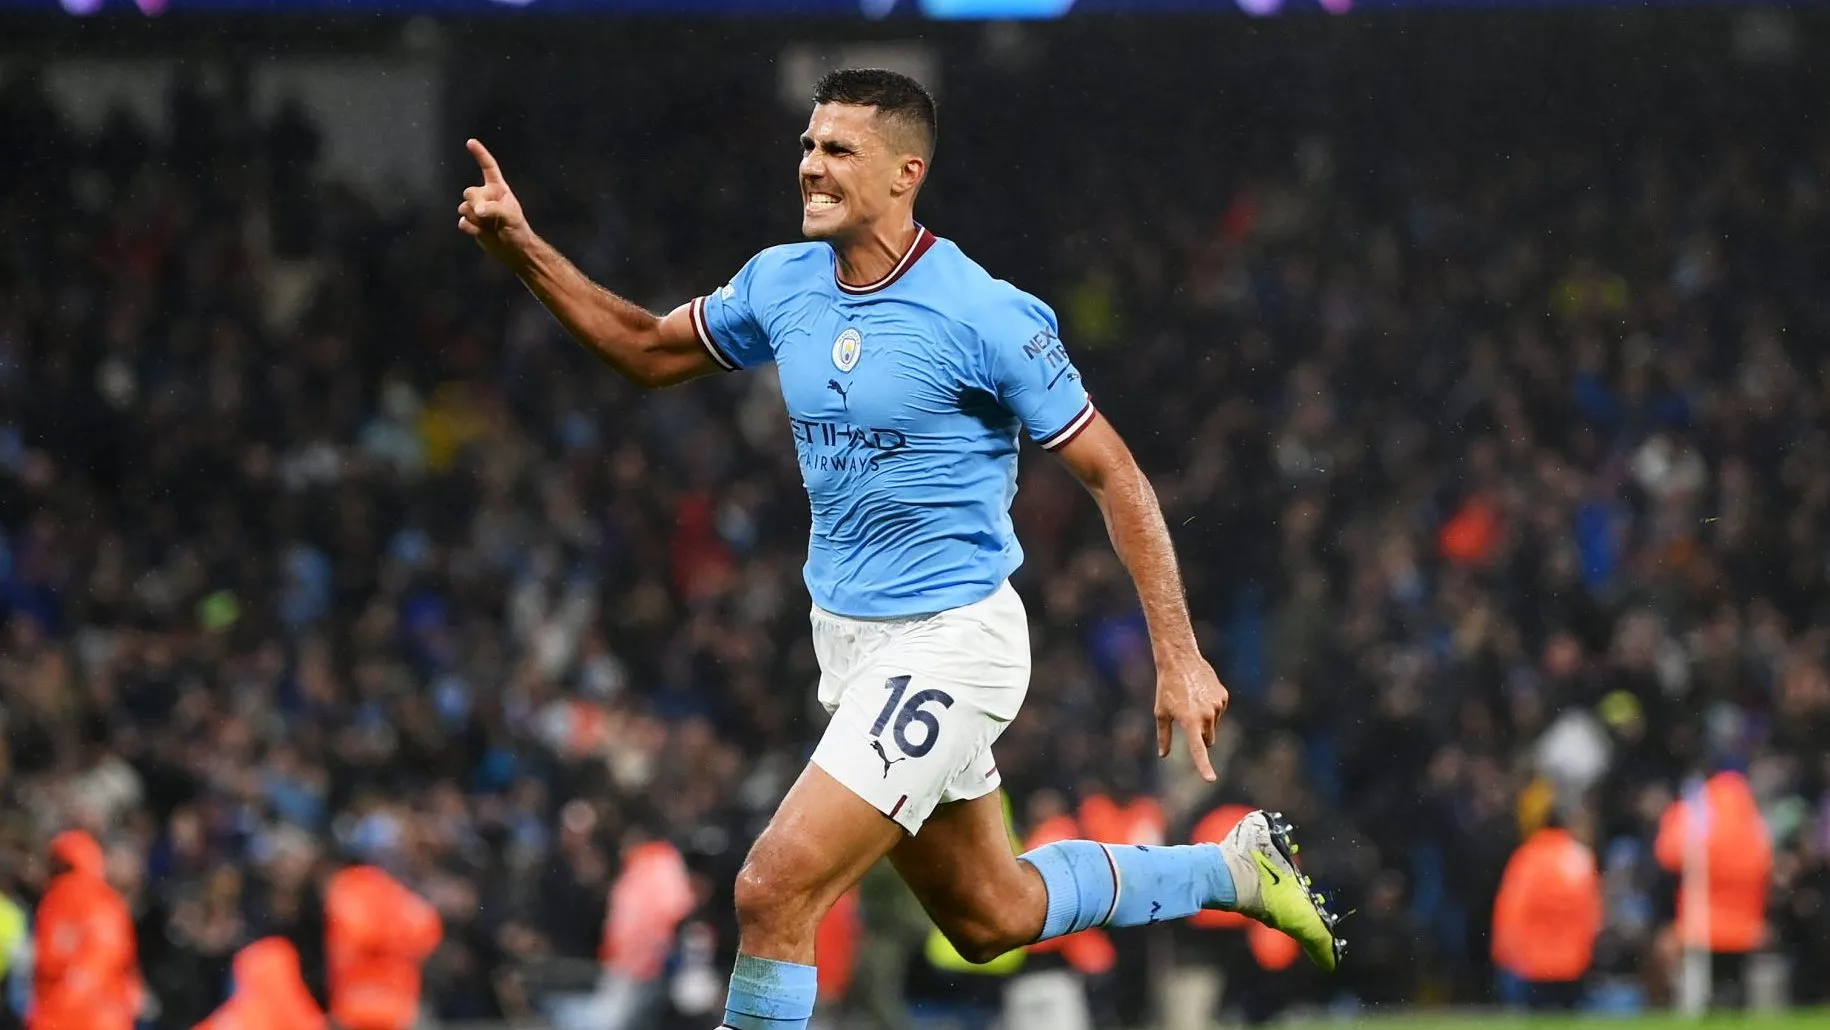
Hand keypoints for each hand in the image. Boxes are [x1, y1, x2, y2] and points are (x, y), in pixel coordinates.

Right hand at [458, 138, 531, 264]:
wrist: (513, 250)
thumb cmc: (517, 229)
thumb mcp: (511, 217)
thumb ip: (493, 209)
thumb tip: (475, 209)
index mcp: (498, 189)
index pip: (488, 168)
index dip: (480, 154)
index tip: (471, 142)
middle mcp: (485, 196)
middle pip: (469, 192)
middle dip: (475, 203)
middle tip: (486, 214)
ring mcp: (476, 210)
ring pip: (464, 208)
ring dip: (475, 218)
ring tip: (489, 225)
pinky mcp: (470, 223)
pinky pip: (462, 222)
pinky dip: (470, 228)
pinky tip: (481, 232)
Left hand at [1154, 654, 1229, 781]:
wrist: (1181, 661)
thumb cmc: (1167, 688)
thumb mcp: (1161, 713)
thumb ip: (1163, 736)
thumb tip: (1163, 755)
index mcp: (1190, 722)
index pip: (1198, 749)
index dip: (1204, 766)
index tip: (1211, 779)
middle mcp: (1207, 716)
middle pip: (1208, 741)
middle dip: (1200, 737)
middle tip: (1187, 720)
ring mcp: (1217, 706)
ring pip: (1213, 726)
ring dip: (1205, 721)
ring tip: (1191, 701)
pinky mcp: (1223, 697)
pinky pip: (1218, 712)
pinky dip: (1211, 708)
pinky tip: (1200, 694)